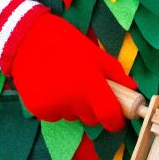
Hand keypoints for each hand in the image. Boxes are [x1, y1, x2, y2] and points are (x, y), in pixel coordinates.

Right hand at [9, 13, 135, 129]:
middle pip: (92, 119)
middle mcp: (73, 101)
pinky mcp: (38, 110)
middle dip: (94, 109)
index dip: (116, 120)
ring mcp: (54, 107)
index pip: (110, 117)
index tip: (116, 117)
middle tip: (86, 88)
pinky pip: (55, 115)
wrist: (26, 38)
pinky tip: (49, 86)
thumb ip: (116, 73)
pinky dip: (56, 106)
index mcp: (91, 85)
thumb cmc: (65, 42)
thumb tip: (132, 88)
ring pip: (72, 116)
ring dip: (73, 106)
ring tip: (63, 81)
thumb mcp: (95, 53)